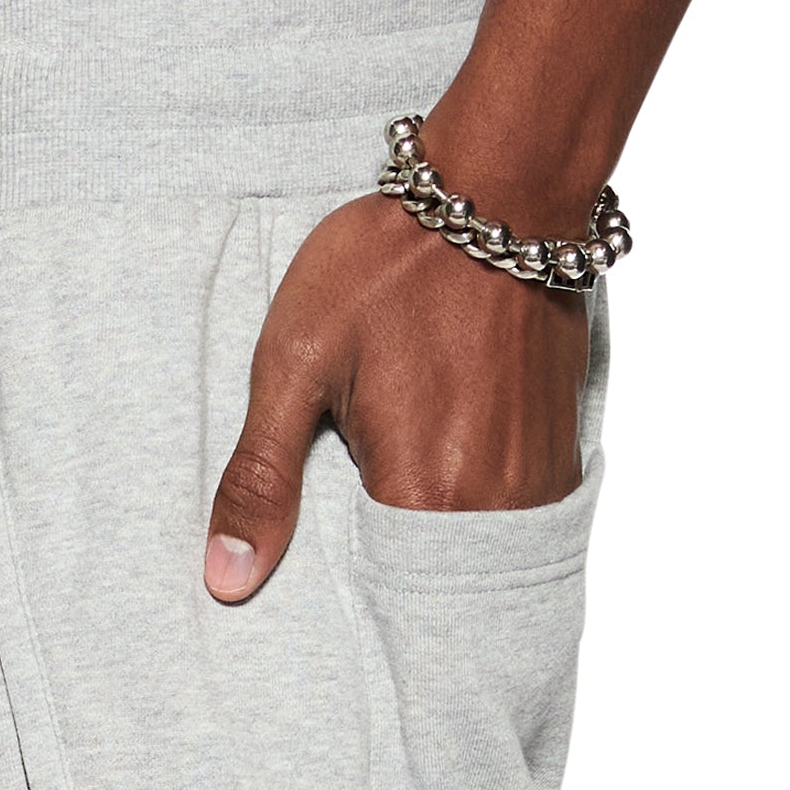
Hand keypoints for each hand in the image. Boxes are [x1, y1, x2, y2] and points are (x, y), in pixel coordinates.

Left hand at [204, 191, 589, 601]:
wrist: (500, 185)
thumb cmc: (389, 267)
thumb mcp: (295, 364)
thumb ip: (260, 481)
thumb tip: (227, 581)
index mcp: (422, 494)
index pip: (384, 600)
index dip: (356, 604)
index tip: (336, 588)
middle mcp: (494, 502)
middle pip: (434, 583)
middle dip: (396, 578)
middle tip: (370, 527)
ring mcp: (538, 477)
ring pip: (478, 555)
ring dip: (439, 546)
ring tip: (407, 500)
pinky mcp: (562, 446)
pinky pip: (517, 517)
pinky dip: (478, 513)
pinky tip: (449, 473)